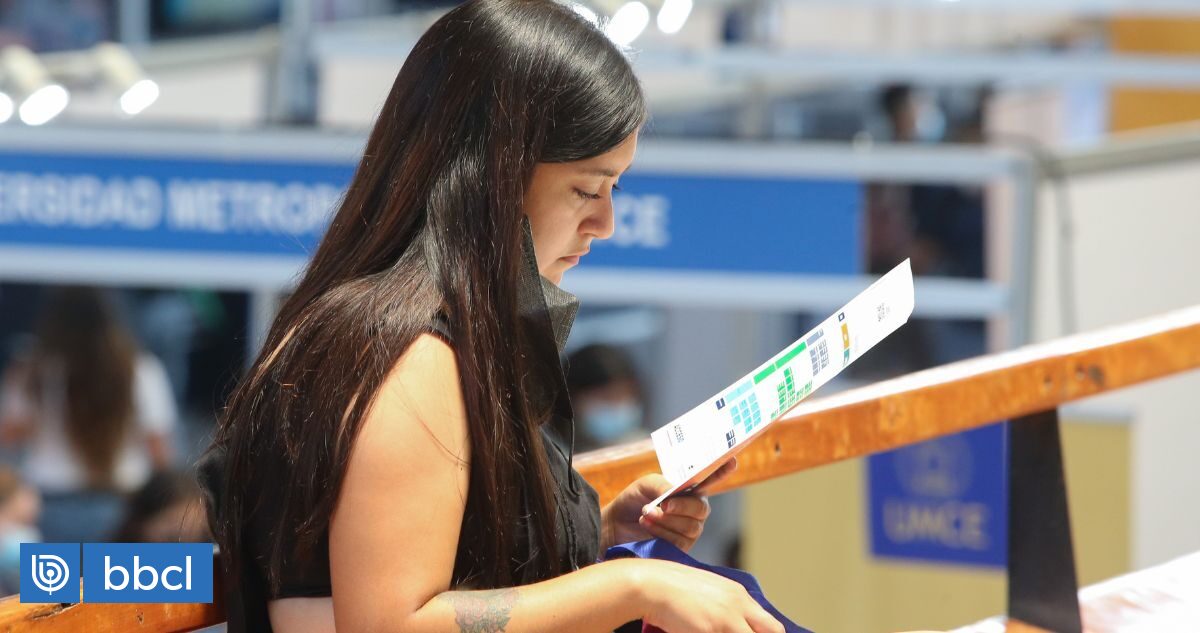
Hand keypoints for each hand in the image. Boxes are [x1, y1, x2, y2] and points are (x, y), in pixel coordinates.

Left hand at [601, 458, 736, 551]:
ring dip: (666, 520)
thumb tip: (675, 494)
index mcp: (690, 489)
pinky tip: (647, 525)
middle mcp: (694, 509)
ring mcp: (689, 529)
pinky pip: (680, 542)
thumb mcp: (647, 485)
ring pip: (691, 527)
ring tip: (645, 514)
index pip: (711, 480)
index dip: (723, 471)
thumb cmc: (633, 499)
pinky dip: (662, 532)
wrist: (615, 524)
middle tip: (663, 505)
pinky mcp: (680, 547)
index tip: (732, 460)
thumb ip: (664, 485)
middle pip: (702, 509)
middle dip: (682, 507)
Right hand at [626, 557, 783, 632]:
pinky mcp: (712, 630)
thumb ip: (726, 606)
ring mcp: (727, 619)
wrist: (652, 585)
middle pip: (773, 632)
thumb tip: (736, 624)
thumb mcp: (708, 592)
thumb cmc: (673, 588)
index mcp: (739, 595)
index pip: (771, 625)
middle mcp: (739, 605)